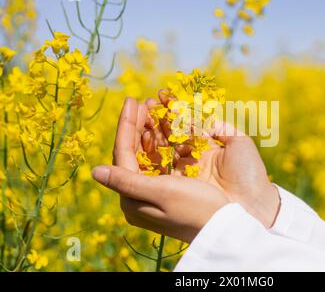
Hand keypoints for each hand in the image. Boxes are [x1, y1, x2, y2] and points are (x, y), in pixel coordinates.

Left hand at [92, 98, 228, 242]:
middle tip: (142, 102)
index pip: (123, 155)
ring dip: (150, 130)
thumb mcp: (160, 193)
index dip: (126, 126)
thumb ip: (125, 181)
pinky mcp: (172, 188)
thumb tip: (94, 172)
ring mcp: (156, 191)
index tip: (131, 100)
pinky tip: (167, 128)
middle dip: (137, 125)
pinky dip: (164, 142)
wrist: (225, 227)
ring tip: (153, 108)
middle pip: (133, 153)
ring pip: (148, 154)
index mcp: (133, 200)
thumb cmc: (195, 209)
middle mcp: (141, 196)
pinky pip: (163, 159)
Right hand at [144, 92, 280, 227]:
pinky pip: (160, 167)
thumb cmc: (249, 172)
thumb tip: (197, 115)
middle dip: (157, 118)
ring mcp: (184, 172)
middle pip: (170, 135)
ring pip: (162, 148)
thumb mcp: (238, 142)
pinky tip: (145, 136)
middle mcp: (193, 157)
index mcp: (207, 146)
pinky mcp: (177, 186)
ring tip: (141, 115)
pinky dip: (151, 152)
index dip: (174, 110)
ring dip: (150, 131)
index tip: (161, 95)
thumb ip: (219, 126)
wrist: (253, 204)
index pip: (186, 124)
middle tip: (145, 104)